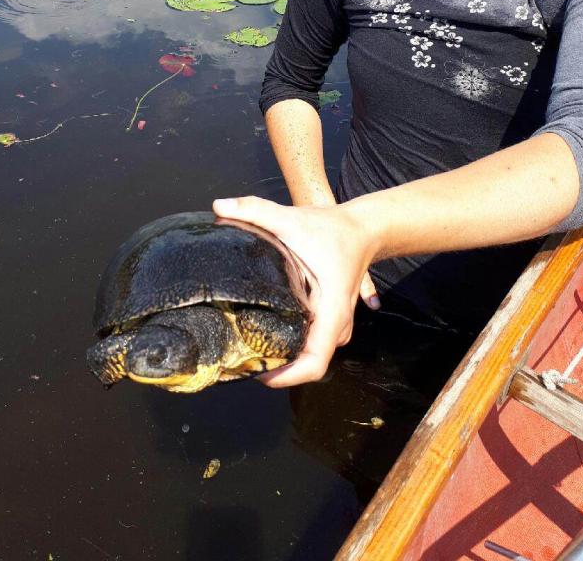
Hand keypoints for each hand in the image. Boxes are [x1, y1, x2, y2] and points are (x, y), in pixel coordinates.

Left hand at [212, 196, 382, 387]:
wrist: (363, 228)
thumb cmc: (332, 228)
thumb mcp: (292, 217)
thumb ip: (256, 210)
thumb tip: (219, 206)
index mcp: (331, 310)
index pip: (315, 361)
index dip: (288, 377)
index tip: (260, 374)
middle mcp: (337, 324)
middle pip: (309, 362)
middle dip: (279, 368)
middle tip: (243, 360)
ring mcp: (337, 324)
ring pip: (311, 352)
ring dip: (286, 356)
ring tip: (250, 349)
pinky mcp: (330, 318)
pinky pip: (312, 341)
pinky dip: (292, 343)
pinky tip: (265, 333)